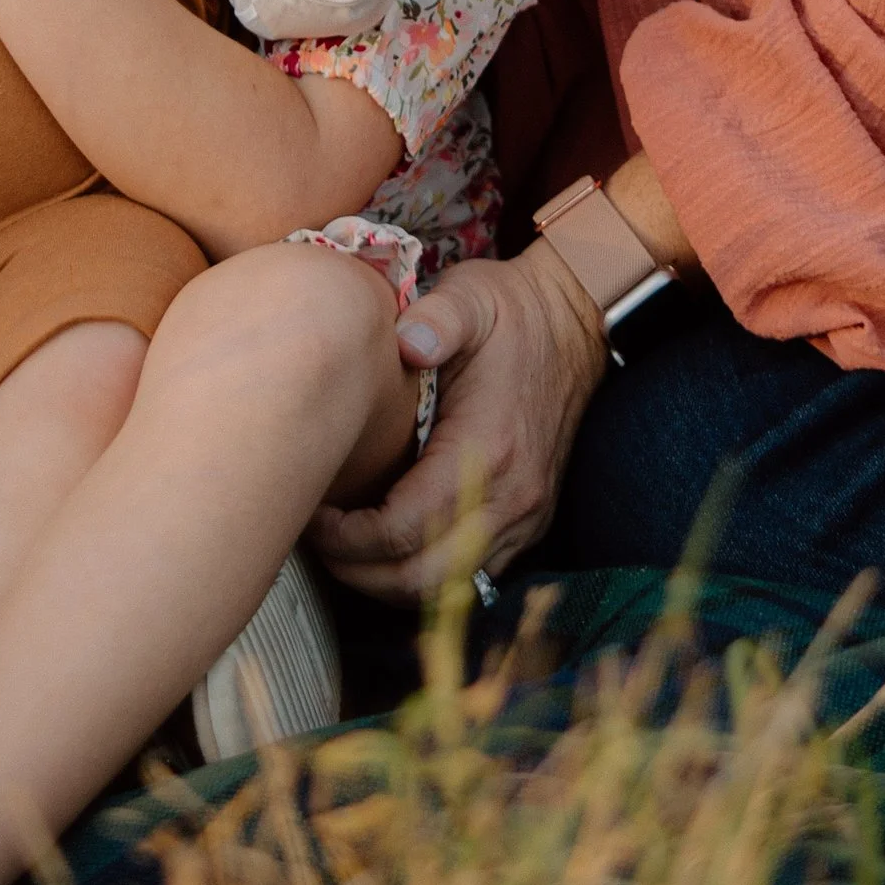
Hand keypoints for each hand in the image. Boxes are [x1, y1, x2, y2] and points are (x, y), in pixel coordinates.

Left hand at [310, 246, 603, 605]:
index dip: (348, 536)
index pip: (405, 529)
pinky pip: (473, 576)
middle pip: (422, 578)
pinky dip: (426, 575)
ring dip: (390, 582)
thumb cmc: (510, 310)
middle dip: (358, 571)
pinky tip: (391, 546)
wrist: (572, 321)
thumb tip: (405, 342)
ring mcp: (525, 516)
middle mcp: (512, 497)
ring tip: (344, 547)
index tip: (313, 514)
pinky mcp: (529, 520)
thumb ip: (436, 316)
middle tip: (316, 539)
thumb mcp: (470, 296)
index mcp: (488, 448)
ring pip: (448, 588)